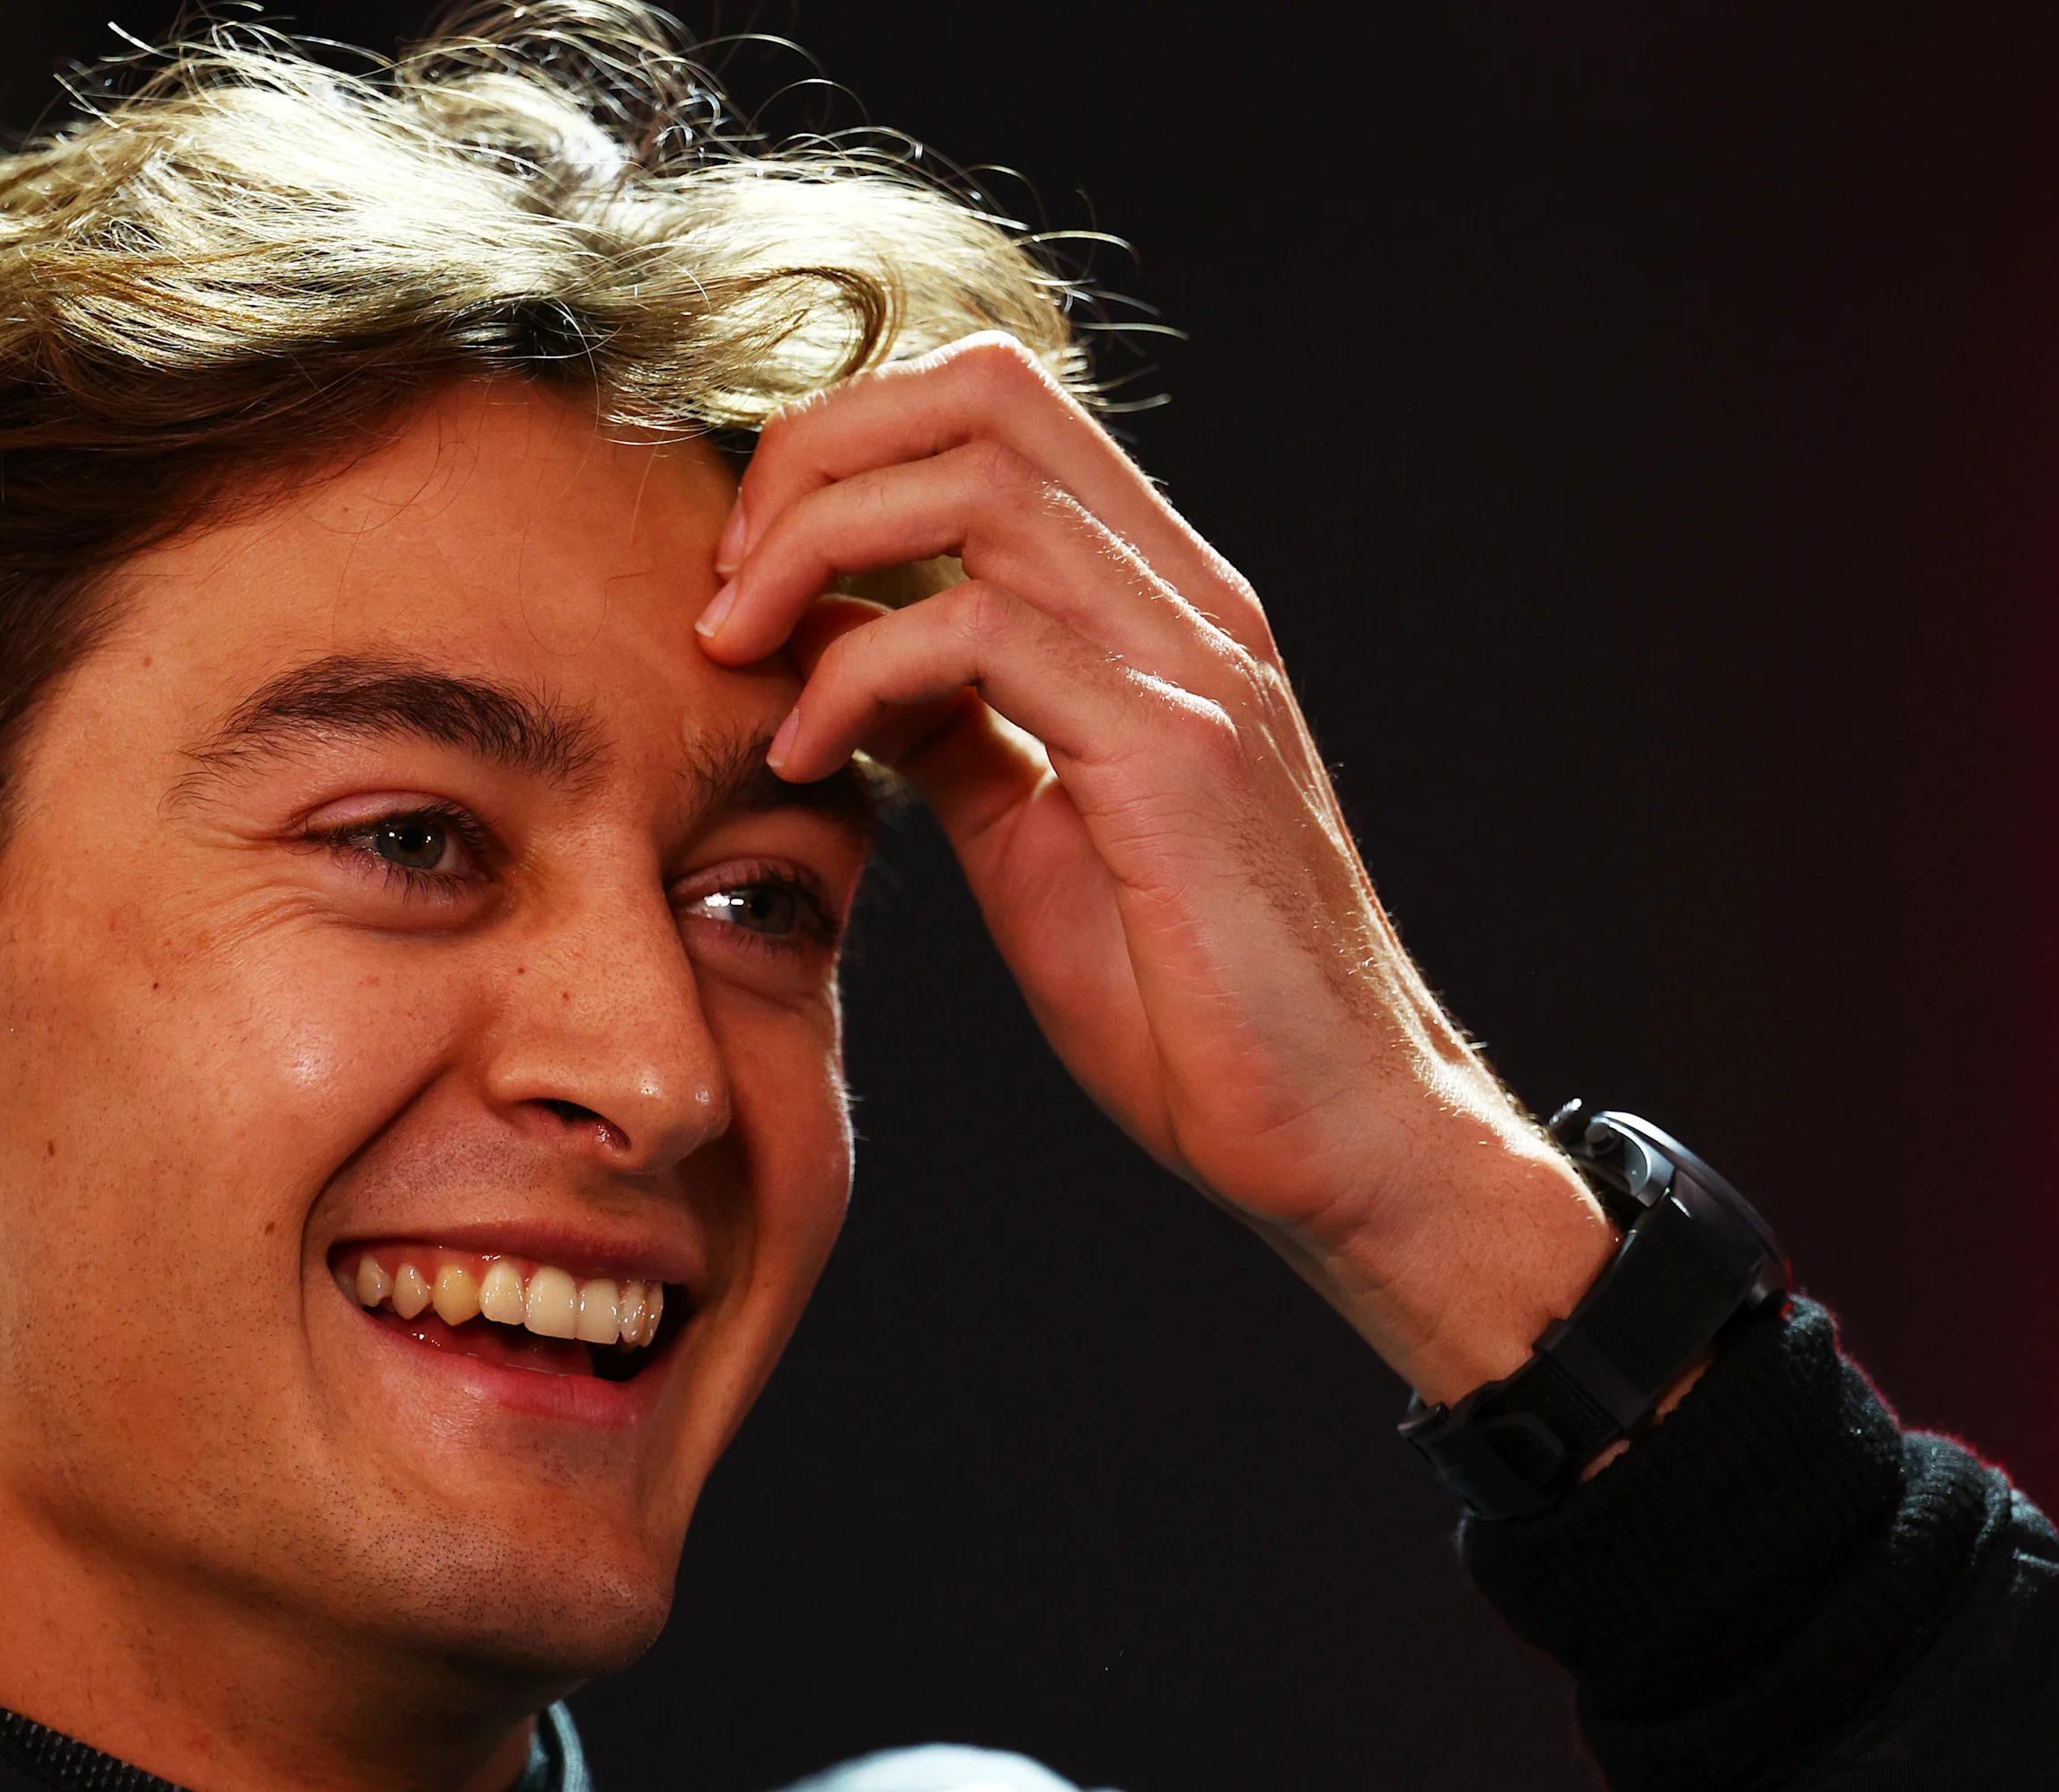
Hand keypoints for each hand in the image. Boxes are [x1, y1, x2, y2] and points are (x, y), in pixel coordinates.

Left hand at [696, 335, 1612, 1404]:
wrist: (1333, 1129)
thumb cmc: (1194, 1004)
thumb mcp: (1035, 836)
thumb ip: (957, 730)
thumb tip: (842, 657)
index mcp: (1162, 605)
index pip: (994, 409)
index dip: (846, 446)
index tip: (750, 570)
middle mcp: (1191, 603)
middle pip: (980, 395)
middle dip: (813, 459)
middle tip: (724, 590)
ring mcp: (1194, 666)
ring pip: (976, 484)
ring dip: (815, 546)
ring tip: (739, 652)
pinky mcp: (1179, 754)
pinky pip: (985, 631)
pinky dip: (861, 669)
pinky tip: (812, 754)